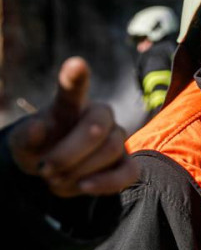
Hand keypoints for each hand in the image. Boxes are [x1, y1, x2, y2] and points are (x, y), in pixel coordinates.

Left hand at [8, 57, 139, 196]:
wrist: (54, 170)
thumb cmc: (39, 148)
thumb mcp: (22, 143)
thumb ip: (25, 136)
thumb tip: (38, 128)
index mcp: (72, 105)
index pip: (74, 89)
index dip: (76, 77)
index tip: (76, 63)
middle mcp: (101, 116)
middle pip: (96, 129)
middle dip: (68, 154)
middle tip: (43, 170)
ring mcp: (117, 139)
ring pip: (110, 151)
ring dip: (78, 171)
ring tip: (55, 180)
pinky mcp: (126, 164)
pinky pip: (129, 172)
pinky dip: (107, 182)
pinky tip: (84, 186)